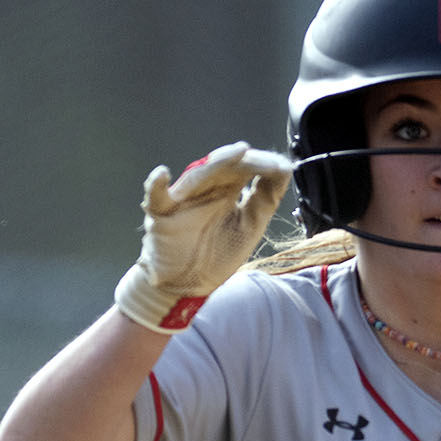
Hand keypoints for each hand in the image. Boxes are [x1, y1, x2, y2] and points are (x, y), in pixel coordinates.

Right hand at [114, 142, 293, 333]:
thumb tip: (285, 169)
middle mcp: (205, 189)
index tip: (282, 169)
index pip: (246, 168)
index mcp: (227, 190)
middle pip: (225, 166)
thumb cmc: (216, 256)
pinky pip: (155, 196)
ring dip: (216, 164)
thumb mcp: (250, 226)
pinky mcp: (161, 213)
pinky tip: (162, 174)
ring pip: (198, 175)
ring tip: (237, 153)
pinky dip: (155, 184)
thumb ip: (265, 199)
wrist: (188, 286)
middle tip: (266, 163)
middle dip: (246, 162)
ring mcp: (182, 199)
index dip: (264, 165)